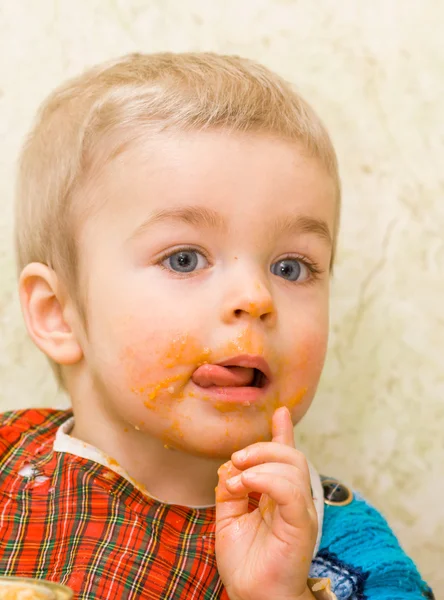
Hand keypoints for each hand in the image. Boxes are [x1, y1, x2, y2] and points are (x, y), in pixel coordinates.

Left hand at [215, 406, 316, 599]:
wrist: (253, 596)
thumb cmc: (245, 563)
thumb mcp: (229, 518)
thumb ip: (230, 490)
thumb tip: (228, 466)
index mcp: (278, 495)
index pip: (285, 457)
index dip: (283, 433)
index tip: (281, 412)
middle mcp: (292, 499)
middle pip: (289, 454)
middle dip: (261, 447)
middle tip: (236, 460)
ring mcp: (300, 510)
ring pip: (292, 464)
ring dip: (259, 462)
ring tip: (238, 479)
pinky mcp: (300, 524)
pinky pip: (290, 489)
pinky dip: (266, 478)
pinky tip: (246, 484)